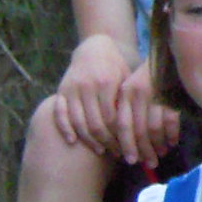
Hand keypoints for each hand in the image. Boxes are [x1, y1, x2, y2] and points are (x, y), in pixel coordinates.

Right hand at [50, 36, 135, 156]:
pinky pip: (59, 114)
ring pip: (78, 122)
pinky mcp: (61, 91)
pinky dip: (65, 129)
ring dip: (89, 140)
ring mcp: (72, 89)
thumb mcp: (128, 78)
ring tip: (100, 150)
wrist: (94, 48)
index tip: (130, 146)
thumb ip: (130, 100)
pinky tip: (73, 141)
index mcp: (107, 83)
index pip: (113, 118)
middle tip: (118, 153)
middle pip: (96, 123)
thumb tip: (142, 128)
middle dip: (108, 142)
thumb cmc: (117, 67)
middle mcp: (88, 87)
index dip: (121, 135)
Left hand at [114, 60, 180, 168]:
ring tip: (160, 154)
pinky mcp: (173, 94)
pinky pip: (171, 121)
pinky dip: (172, 134)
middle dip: (142, 150)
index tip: (129, 159)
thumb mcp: (133, 87)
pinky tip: (172, 142)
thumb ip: (127, 109)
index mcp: (125, 93)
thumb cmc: (149, 73)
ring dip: (157, 145)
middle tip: (148, 163)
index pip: (121, 125)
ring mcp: (157, 94)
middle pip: (137, 130)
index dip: (125, 144)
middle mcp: (138, 94)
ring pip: (154, 128)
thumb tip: (123, 140)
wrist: (169, 52)